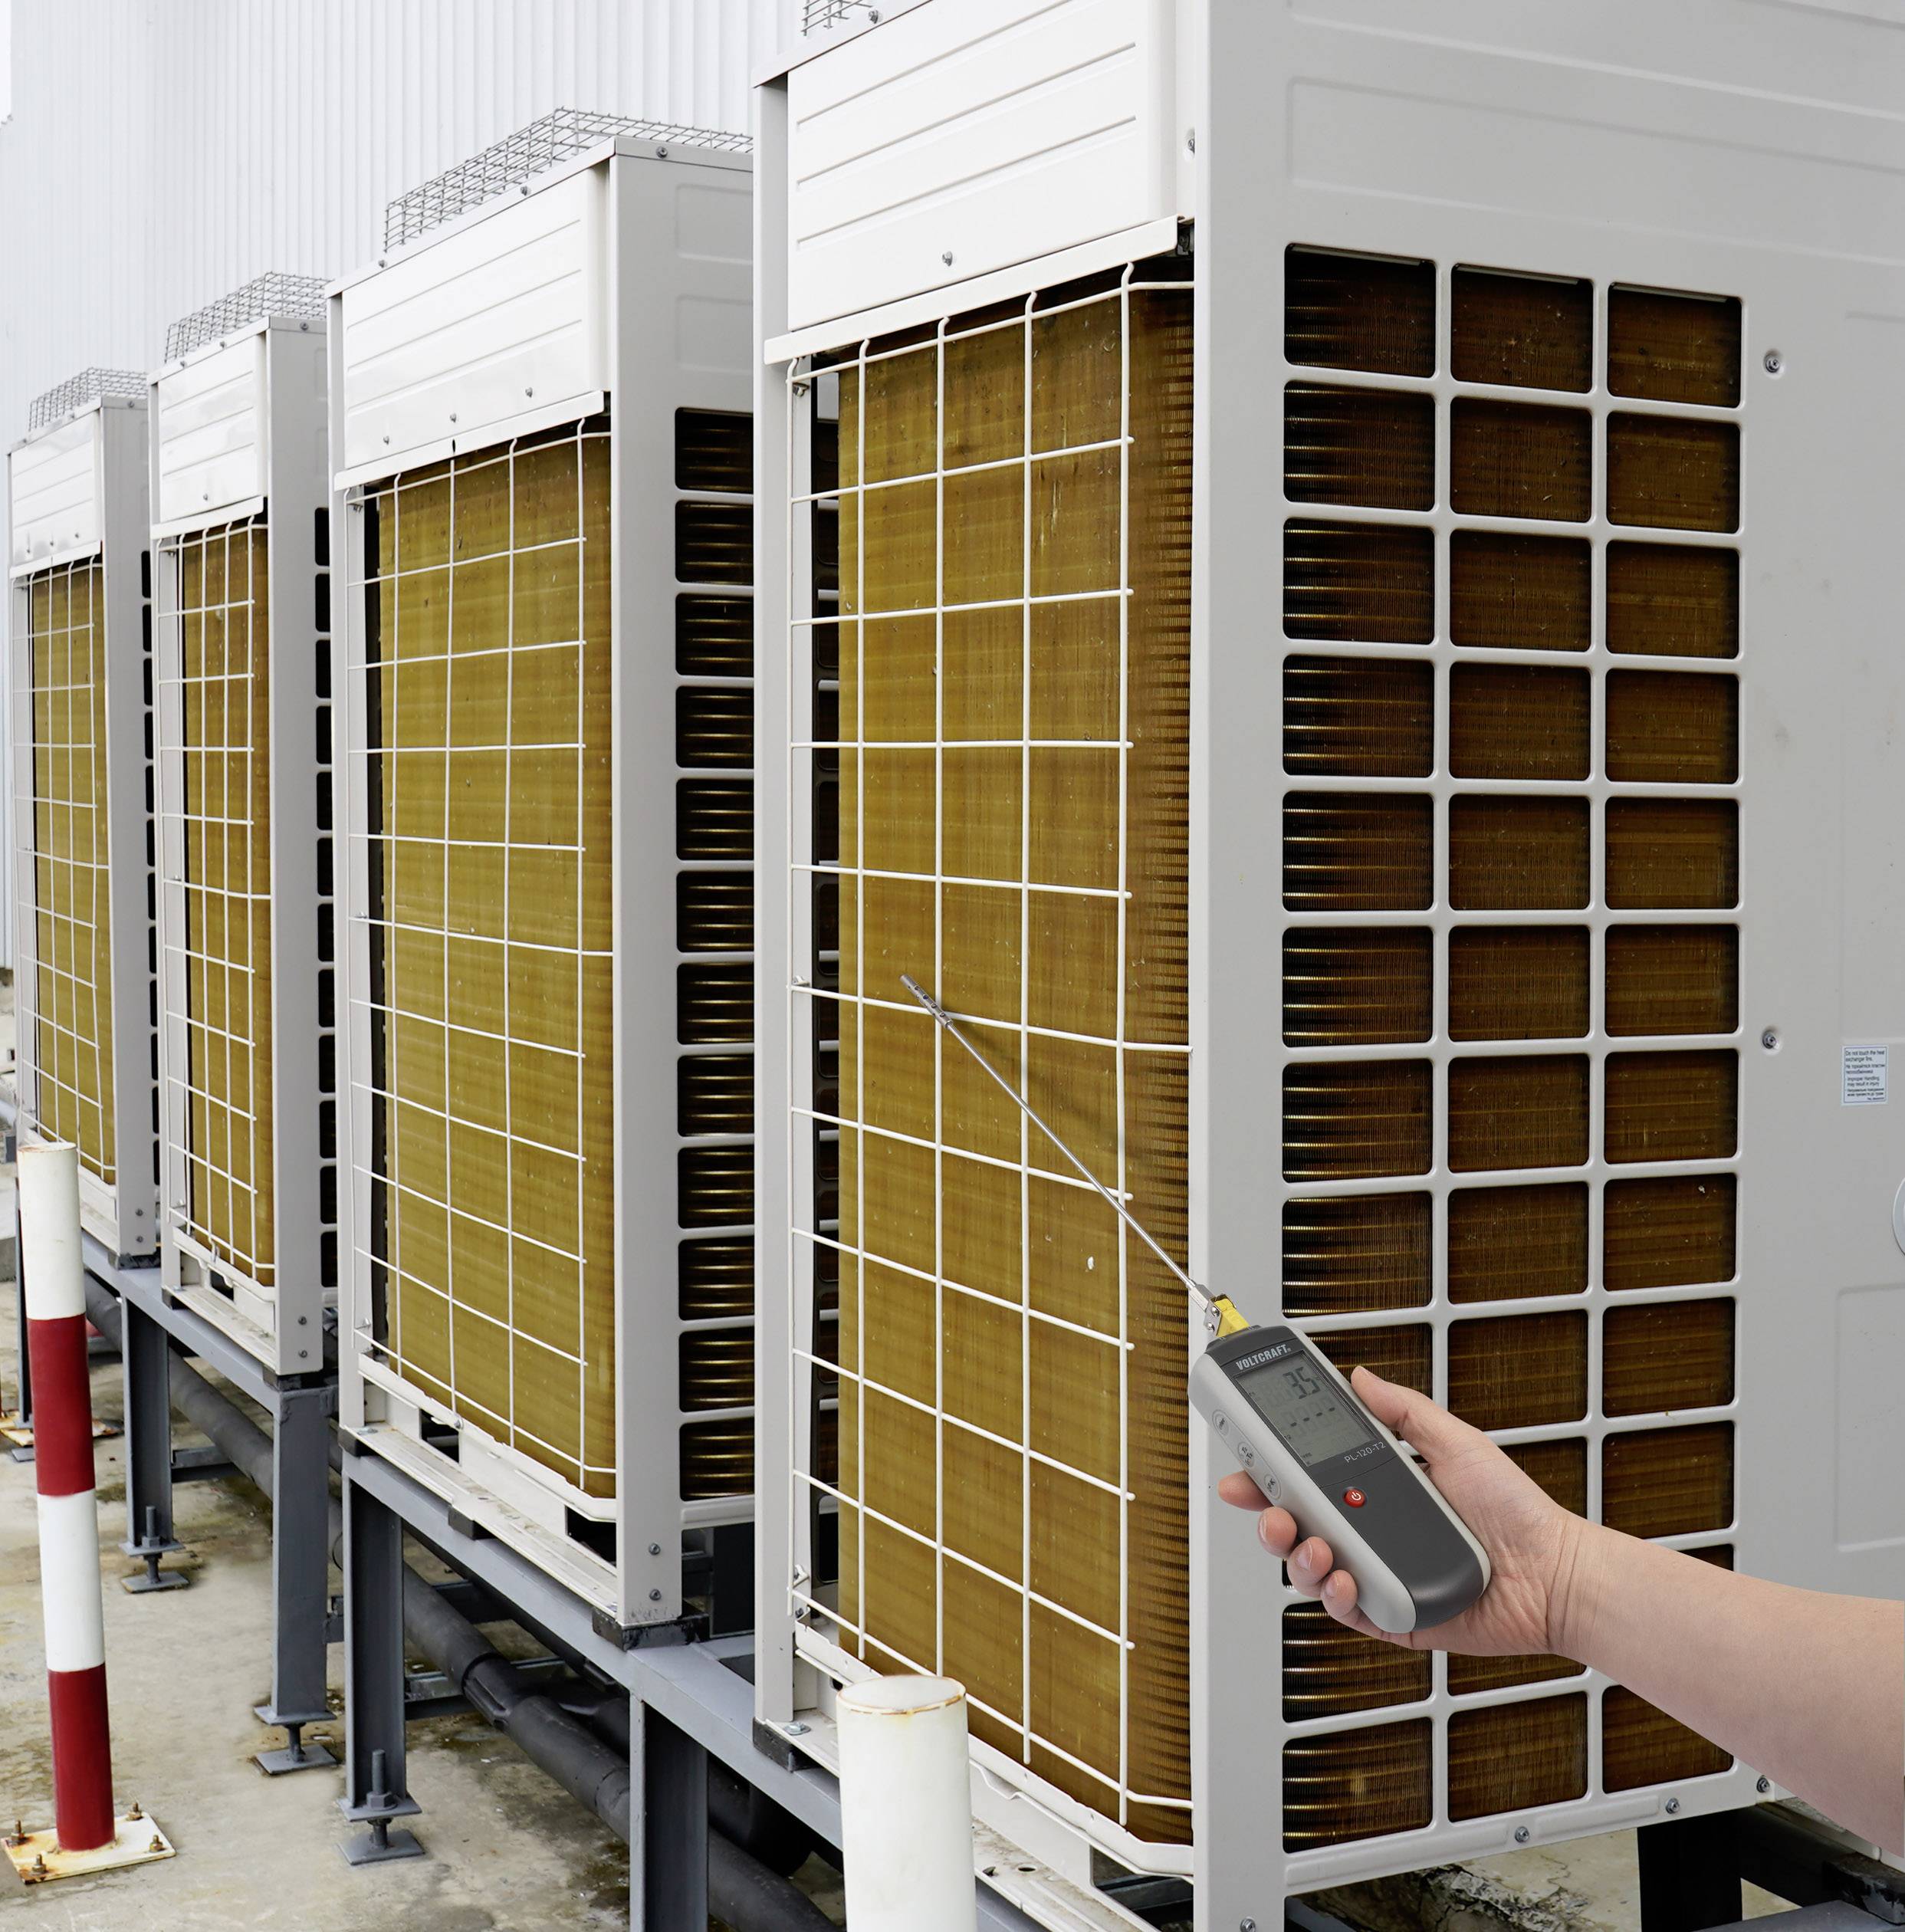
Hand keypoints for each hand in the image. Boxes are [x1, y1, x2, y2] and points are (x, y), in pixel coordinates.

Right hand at [1218, 1366, 1590, 1655]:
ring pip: (1311, 1572)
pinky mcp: (1392, 1617)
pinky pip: (1347, 1614)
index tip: (1246, 1463)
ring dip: (1300, 1559)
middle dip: (1269, 1518)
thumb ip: (1405, 1411)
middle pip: (1296, 1528)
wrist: (1554, 1572)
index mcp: (1378, 1493)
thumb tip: (1362, 1377)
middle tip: (1269, 1510)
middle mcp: (1372, 1535)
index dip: (1270, 1474)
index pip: (1308, 1482)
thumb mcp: (1456, 1443)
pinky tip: (1347, 1580)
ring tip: (1320, 1547)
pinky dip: (1337, 1597)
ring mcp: (1379, 1577)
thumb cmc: (1516, 1511)